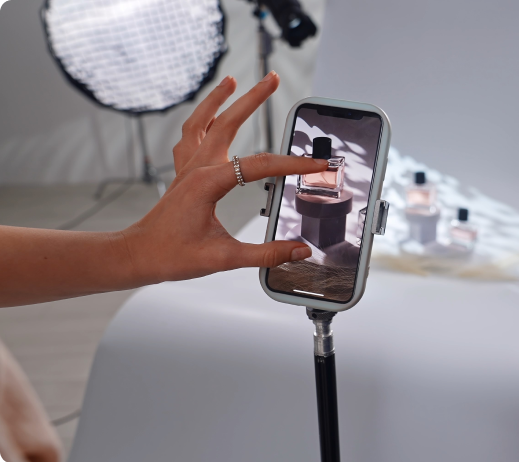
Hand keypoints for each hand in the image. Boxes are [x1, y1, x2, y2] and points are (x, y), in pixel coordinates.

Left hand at [120, 72, 327, 283]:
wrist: (137, 256)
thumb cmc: (171, 256)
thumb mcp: (224, 259)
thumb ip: (265, 253)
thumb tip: (298, 250)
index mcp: (208, 183)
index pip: (260, 165)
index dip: (292, 163)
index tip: (315, 164)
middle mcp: (197, 168)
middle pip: (229, 122)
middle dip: (252, 98)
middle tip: (272, 78)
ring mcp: (187, 167)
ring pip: (202, 121)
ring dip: (217, 99)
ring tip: (232, 80)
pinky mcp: (182, 173)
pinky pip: (190, 136)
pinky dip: (201, 119)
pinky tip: (208, 115)